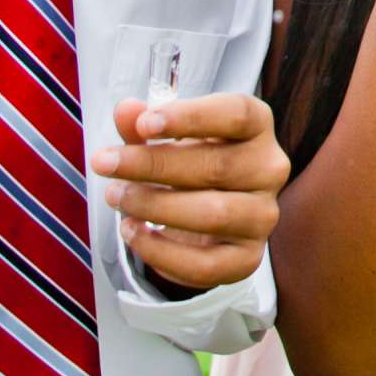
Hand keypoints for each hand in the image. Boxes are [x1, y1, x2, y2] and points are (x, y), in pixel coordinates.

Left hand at [90, 93, 290, 290]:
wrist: (206, 214)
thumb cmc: (188, 160)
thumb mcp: (165, 135)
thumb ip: (144, 124)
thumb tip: (127, 111)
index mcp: (257, 126)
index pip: (236, 114)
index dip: (190, 117)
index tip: (143, 125)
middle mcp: (269, 168)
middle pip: (217, 165)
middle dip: (153, 165)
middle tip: (105, 164)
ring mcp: (263, 216)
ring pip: (213, 214)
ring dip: (155, 206)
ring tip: (116, 198)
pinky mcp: (248, 258)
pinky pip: (205, 264)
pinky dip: (161, 251)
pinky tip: (132, 233)